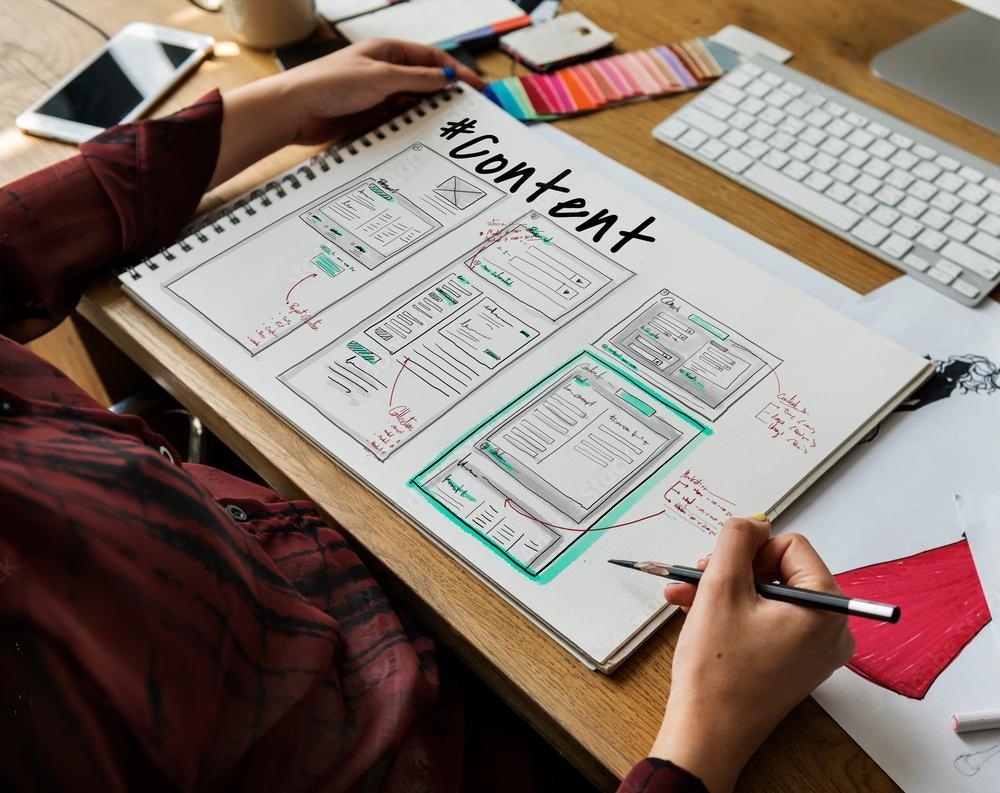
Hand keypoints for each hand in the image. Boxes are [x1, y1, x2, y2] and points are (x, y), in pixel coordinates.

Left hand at [278, 38, 484, 145]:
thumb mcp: (382, 77)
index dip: (455, 71)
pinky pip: (397, 121)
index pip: (430, 58)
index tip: (476, 86)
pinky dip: (409, 127)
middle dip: (444, 95)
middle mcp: (383, 71)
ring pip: (412, 104)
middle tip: (466, 110)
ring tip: (445, 124)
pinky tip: (418, 134)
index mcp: (387, 51)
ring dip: (426, 113)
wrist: (295, 110)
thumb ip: (417, 79)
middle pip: (424, 82)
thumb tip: (447, 77)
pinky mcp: (368, 116)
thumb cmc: (329, 83)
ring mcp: (376, 95)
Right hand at [648, 517, 854, 792]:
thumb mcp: (721, 587)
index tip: (720, 567)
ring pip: (768, 595)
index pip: (791, 546)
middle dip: (733, 571)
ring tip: (688, 597)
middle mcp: (832, 630)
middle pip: (779, 570)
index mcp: (827, 609)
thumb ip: (737, 540)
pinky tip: (698, 613)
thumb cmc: (718, 671)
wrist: (706, 733)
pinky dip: (734, 612)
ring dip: (726, 590)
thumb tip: (753, 523)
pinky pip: (767, 620)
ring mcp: (814, 650)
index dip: (749, 550)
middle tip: (699, 578)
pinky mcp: (795, 662)